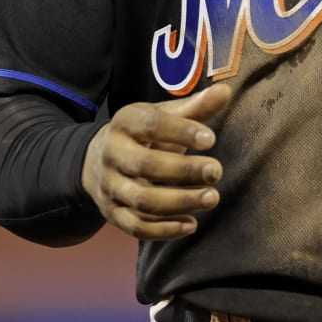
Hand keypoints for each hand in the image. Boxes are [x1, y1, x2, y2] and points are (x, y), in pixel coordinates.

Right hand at [82, 83, 232, 240]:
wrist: (97, 160)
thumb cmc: (143, 134)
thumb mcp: (163, 115)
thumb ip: (195, 108)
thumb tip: (225, 91)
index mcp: (125, 123)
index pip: (151, 125)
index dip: (181, 132)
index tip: (211, 139)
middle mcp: (113, 154)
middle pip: (146, 165)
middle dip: (184, 170)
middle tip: (217, 171)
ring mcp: (110, 186)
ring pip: (142, 200)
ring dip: (180, 202)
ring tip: (212, 198)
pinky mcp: (113, 213)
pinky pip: (136, 226)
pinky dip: (164, 230)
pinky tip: (191, 224)